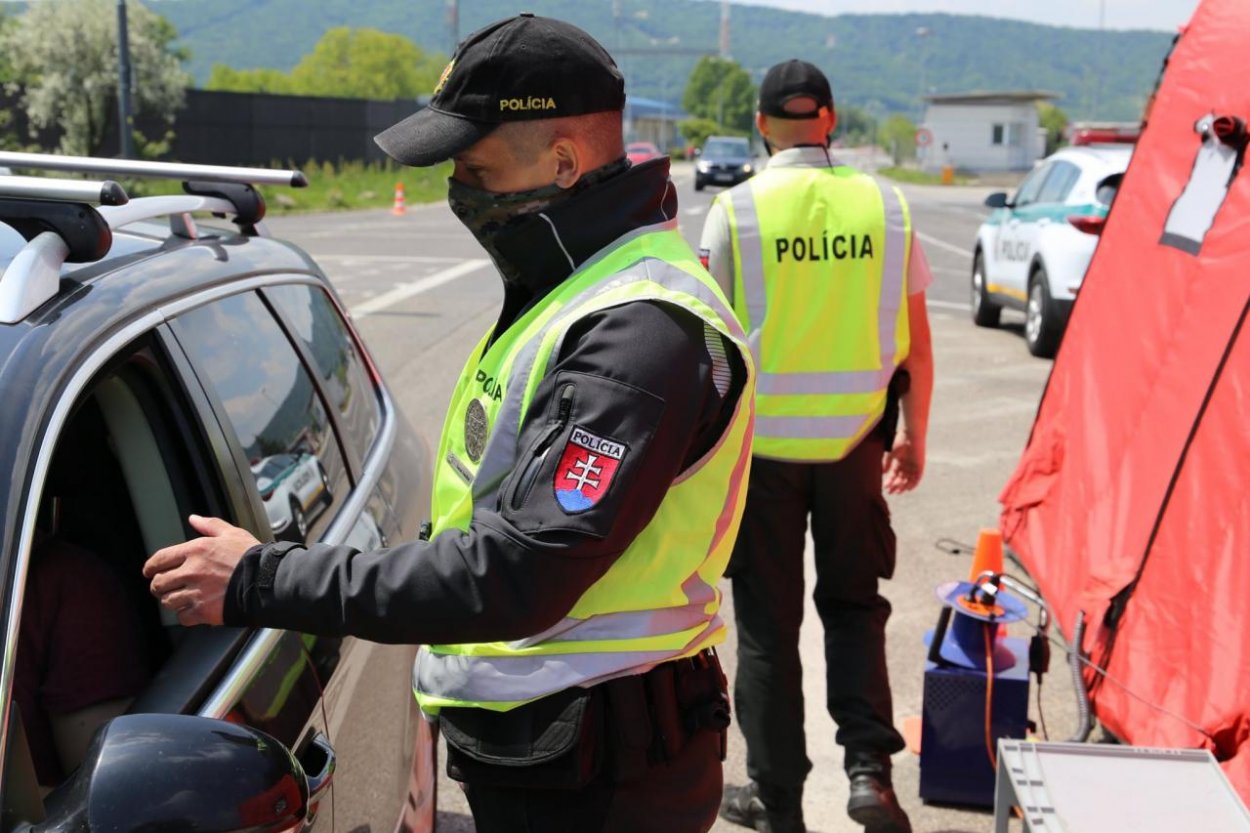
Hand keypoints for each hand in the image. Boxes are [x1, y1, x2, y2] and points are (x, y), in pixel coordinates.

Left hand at [143, 515, 259, 626]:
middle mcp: (191, 571)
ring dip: (171, 600)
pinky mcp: (203, 611)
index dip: (150, 567)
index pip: (160, 559)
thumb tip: (194, 518)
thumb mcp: (232, 534)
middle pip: (159, 583)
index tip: (149, 571)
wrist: (266, 581)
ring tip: (179, 598)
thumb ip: (210, 525)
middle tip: (164, 587)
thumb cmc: (251, 557)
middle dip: (159, 586)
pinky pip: (182, 617)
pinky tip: (192, 610)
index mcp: (195, 550)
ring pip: (168, 601)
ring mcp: (195, 592)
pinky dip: (185, 615)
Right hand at [882, 433, 924, 494]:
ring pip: (908, 479)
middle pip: (901, 478)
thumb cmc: (901, 441)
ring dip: (903, 486)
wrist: (912, 434)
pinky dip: (913, 483)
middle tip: (890, 492)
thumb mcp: (892, 454)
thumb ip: (888, 463)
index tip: (885, 488)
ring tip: (897, 492)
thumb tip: (884, 473)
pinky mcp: (920, 465)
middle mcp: (907, 465)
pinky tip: (908, 489)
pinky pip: (917, 477)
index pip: (894, 474)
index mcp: (899, 461)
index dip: (890, 481)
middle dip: (895, 486)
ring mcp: (914, 466)